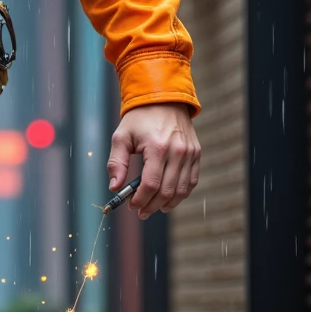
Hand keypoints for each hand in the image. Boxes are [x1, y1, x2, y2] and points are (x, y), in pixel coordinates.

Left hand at [107, 103, 200, 218]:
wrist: (163, 99)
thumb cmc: (139, 119)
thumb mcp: (121, 137)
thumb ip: (116, 163)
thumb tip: (114, 187)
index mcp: (157, 147)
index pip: (150, 184)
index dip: (140, 200)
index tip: (131, 206)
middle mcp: (178, 152)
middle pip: (166, 191)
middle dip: (152, 206)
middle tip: (140, 212)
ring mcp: (190, 153)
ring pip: (182, 190)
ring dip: (167, 203)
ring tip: (154, 208)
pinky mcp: (196, 154)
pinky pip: (192, 181)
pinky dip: (181, 193)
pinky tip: (169, 199)